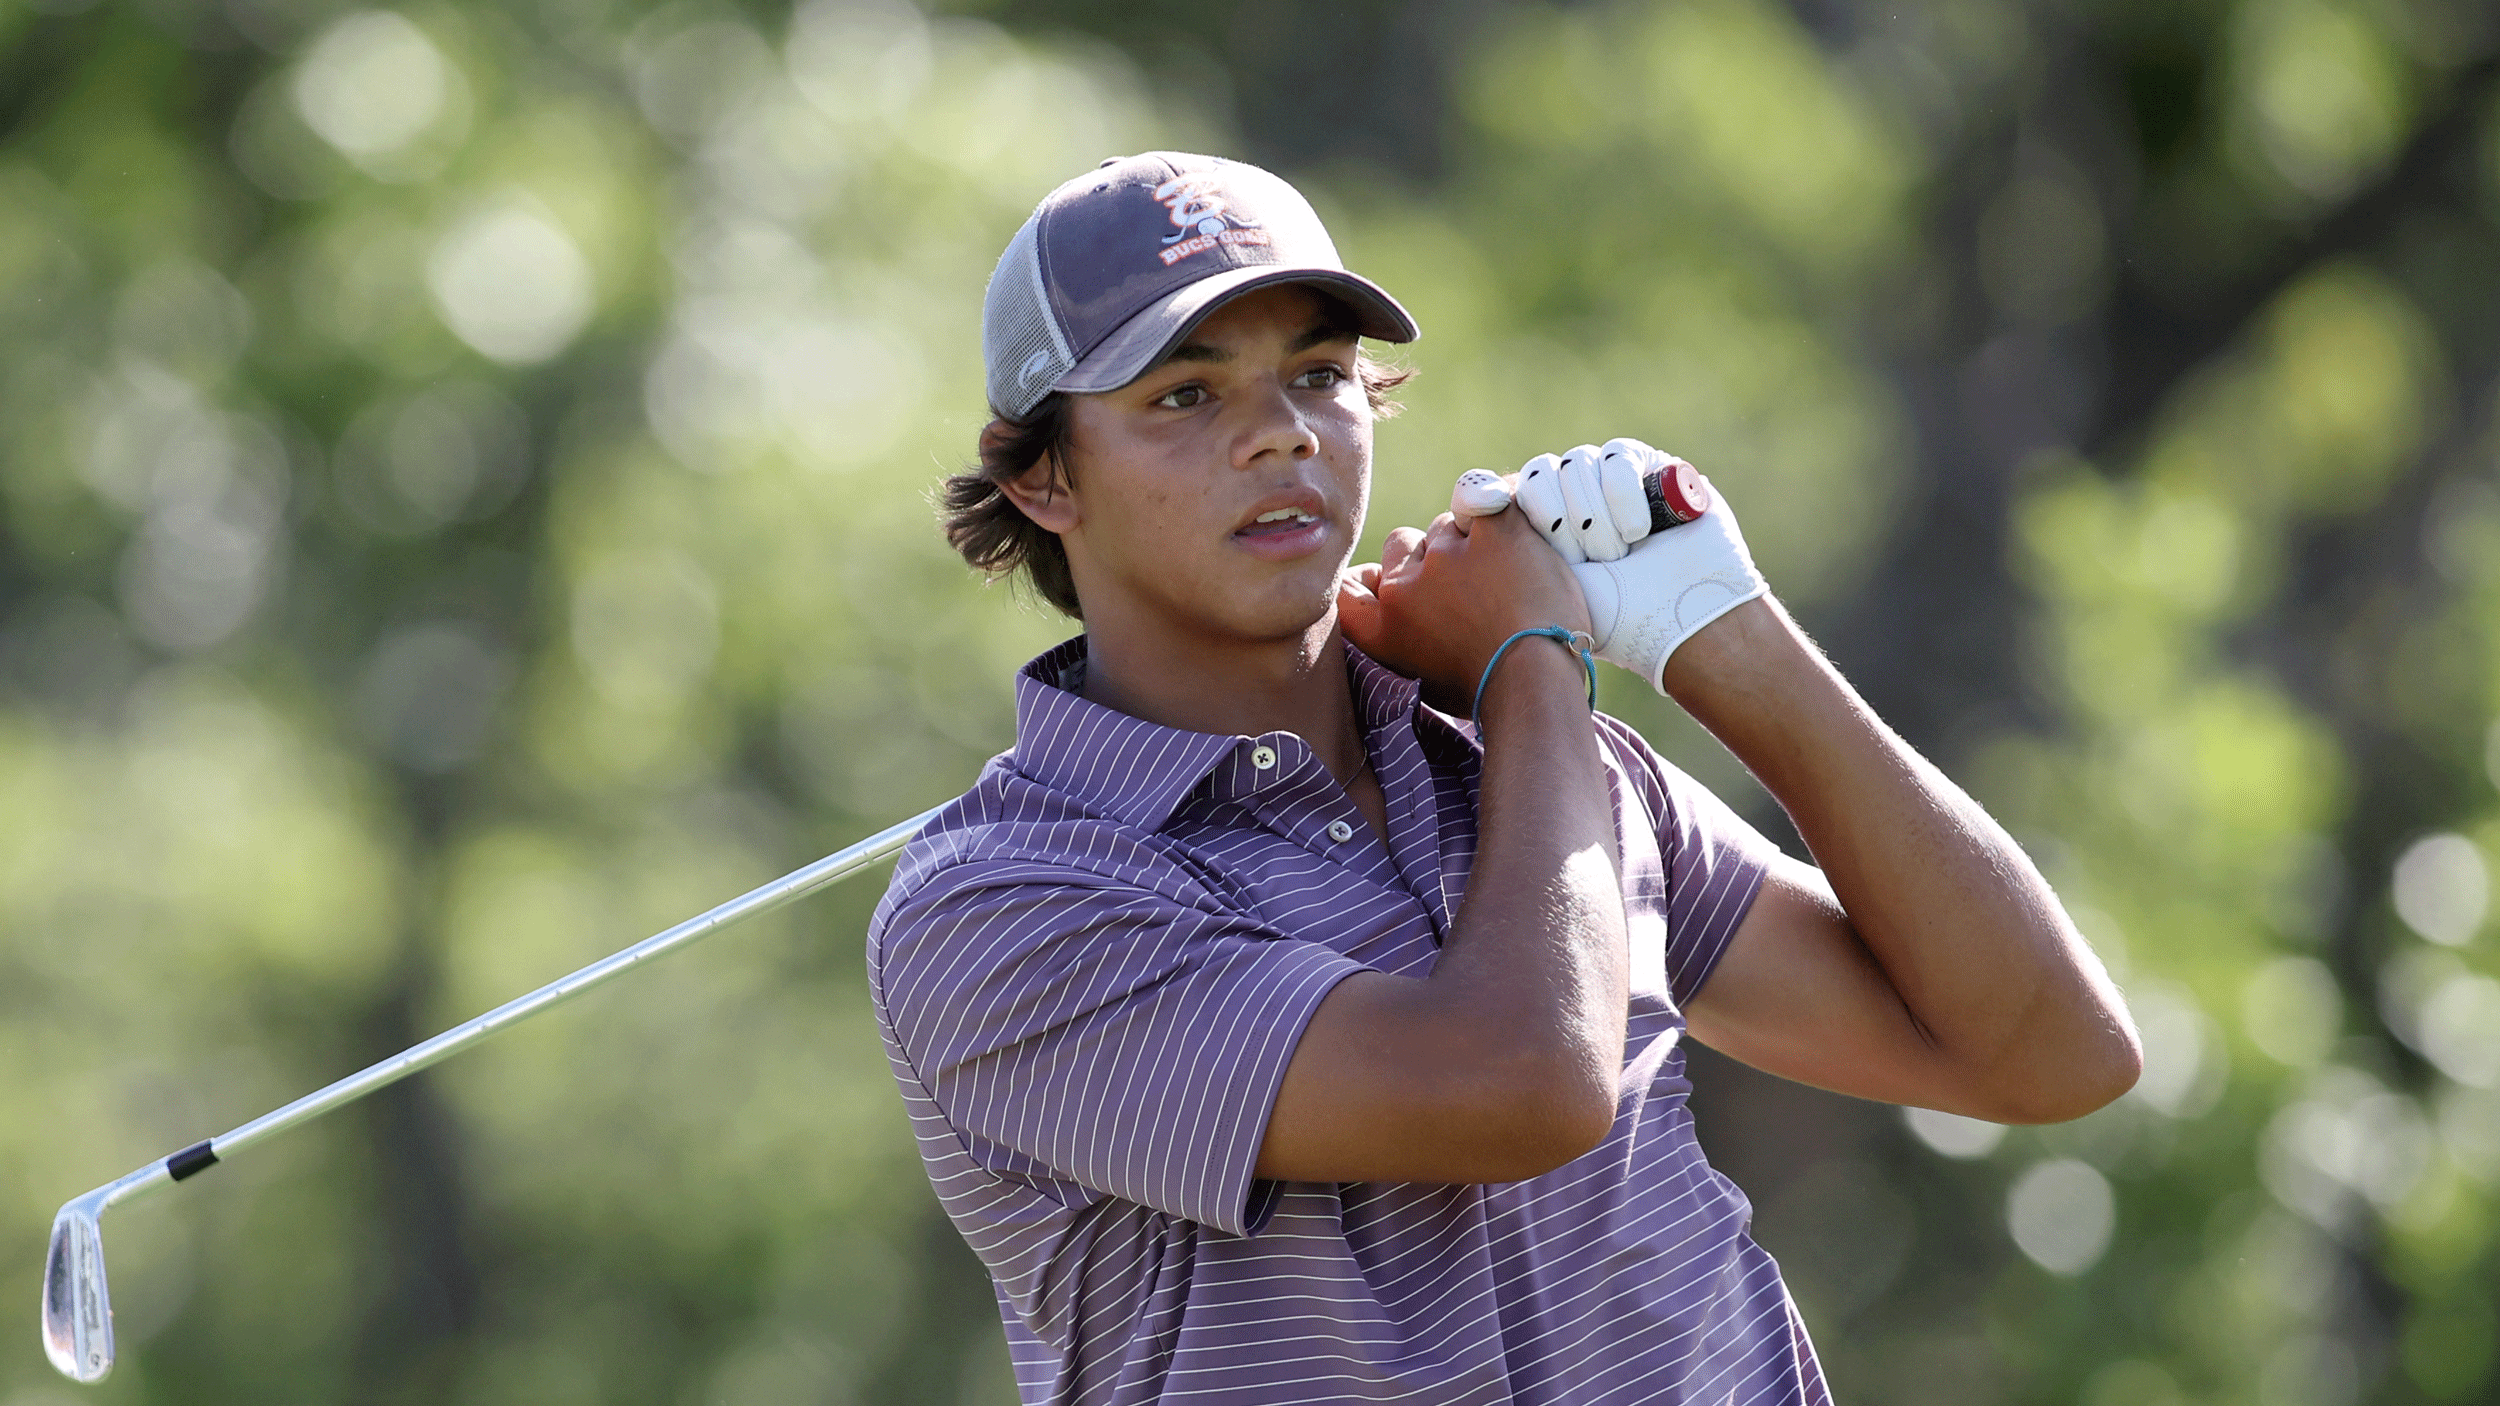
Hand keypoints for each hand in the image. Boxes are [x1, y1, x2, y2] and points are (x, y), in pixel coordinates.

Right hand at [1338, 509, 1591, 704]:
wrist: (1539, 684)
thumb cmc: (1489, 692)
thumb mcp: (1423, 680)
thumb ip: (1400, 642)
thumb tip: (1397, 613)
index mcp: (1382, 630)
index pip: (1346, 588)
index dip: (1367, 577)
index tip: (1387, 581)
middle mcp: (1403, 588)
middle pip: (1402, 543)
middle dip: (1429, 556)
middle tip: (1468, 585)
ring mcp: (1446, 555)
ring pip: (1447, 526)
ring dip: (1470, 542)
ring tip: (1507, 577)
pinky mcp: (1493, 534)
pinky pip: (1489, 501)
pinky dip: (1503, 515)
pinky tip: (1521, 538)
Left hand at [1452, 440, 1768, 692]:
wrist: (1681, 621)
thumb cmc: (1611, 617)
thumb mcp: (1540, 587)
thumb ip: (1499, 546)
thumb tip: (1475, 495)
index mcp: (1532, 530)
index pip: (1499, 490)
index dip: (1507, 506)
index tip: (1514, 525)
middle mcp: (1567, 499)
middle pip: (1535, 475)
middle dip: (1560, 524)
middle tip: (1587, 563)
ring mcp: (1605, 480)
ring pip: (1574, 464)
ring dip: (1595, 518)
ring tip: (1619, 556)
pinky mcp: (1646, 466)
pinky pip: (1614, 456)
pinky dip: (1622, 495)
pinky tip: (1640, 531)